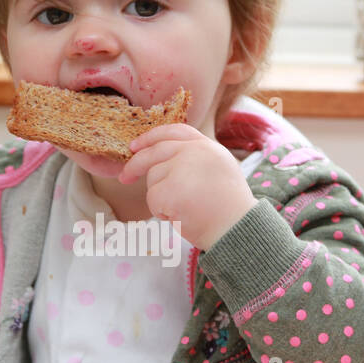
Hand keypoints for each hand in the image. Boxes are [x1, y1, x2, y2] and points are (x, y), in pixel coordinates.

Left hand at [117, 124, 257, 250]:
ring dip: (161, 196)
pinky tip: (181, 217)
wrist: (238, 231)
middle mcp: (195, 152)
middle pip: (155, 152)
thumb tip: (162, 158)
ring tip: (185, 208)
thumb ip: (197, 159)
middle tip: (125, 177)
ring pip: (153, 178)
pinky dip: (161, 212)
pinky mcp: (172, 189)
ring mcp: (183, 169)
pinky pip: (152, 199)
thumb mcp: (220, 171)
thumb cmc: (229, 210)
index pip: (175, 131)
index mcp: (208, 146)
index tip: (136, 145)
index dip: (152, 137)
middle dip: (135, 164)